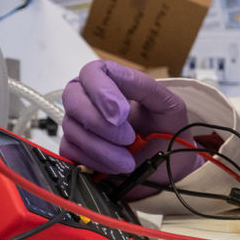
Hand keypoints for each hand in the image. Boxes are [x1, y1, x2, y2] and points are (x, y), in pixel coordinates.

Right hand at [60, 60, 201, 191]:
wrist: (168, 167)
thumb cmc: (167, 131)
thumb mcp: (167, 103)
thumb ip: (143, 86)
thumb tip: (113, 92)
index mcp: (110, 81)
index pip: (91, 72)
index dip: (102, 91)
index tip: (122, 114)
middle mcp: (88, 99)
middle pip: (73, 99)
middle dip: (100, 123)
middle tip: (128, 138)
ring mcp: (77, 124)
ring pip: (72, 129)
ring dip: (103, 148)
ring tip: (128, 160)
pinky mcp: (73, 149)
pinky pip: (71, 153)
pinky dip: (95, 162)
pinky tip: (115, 167)